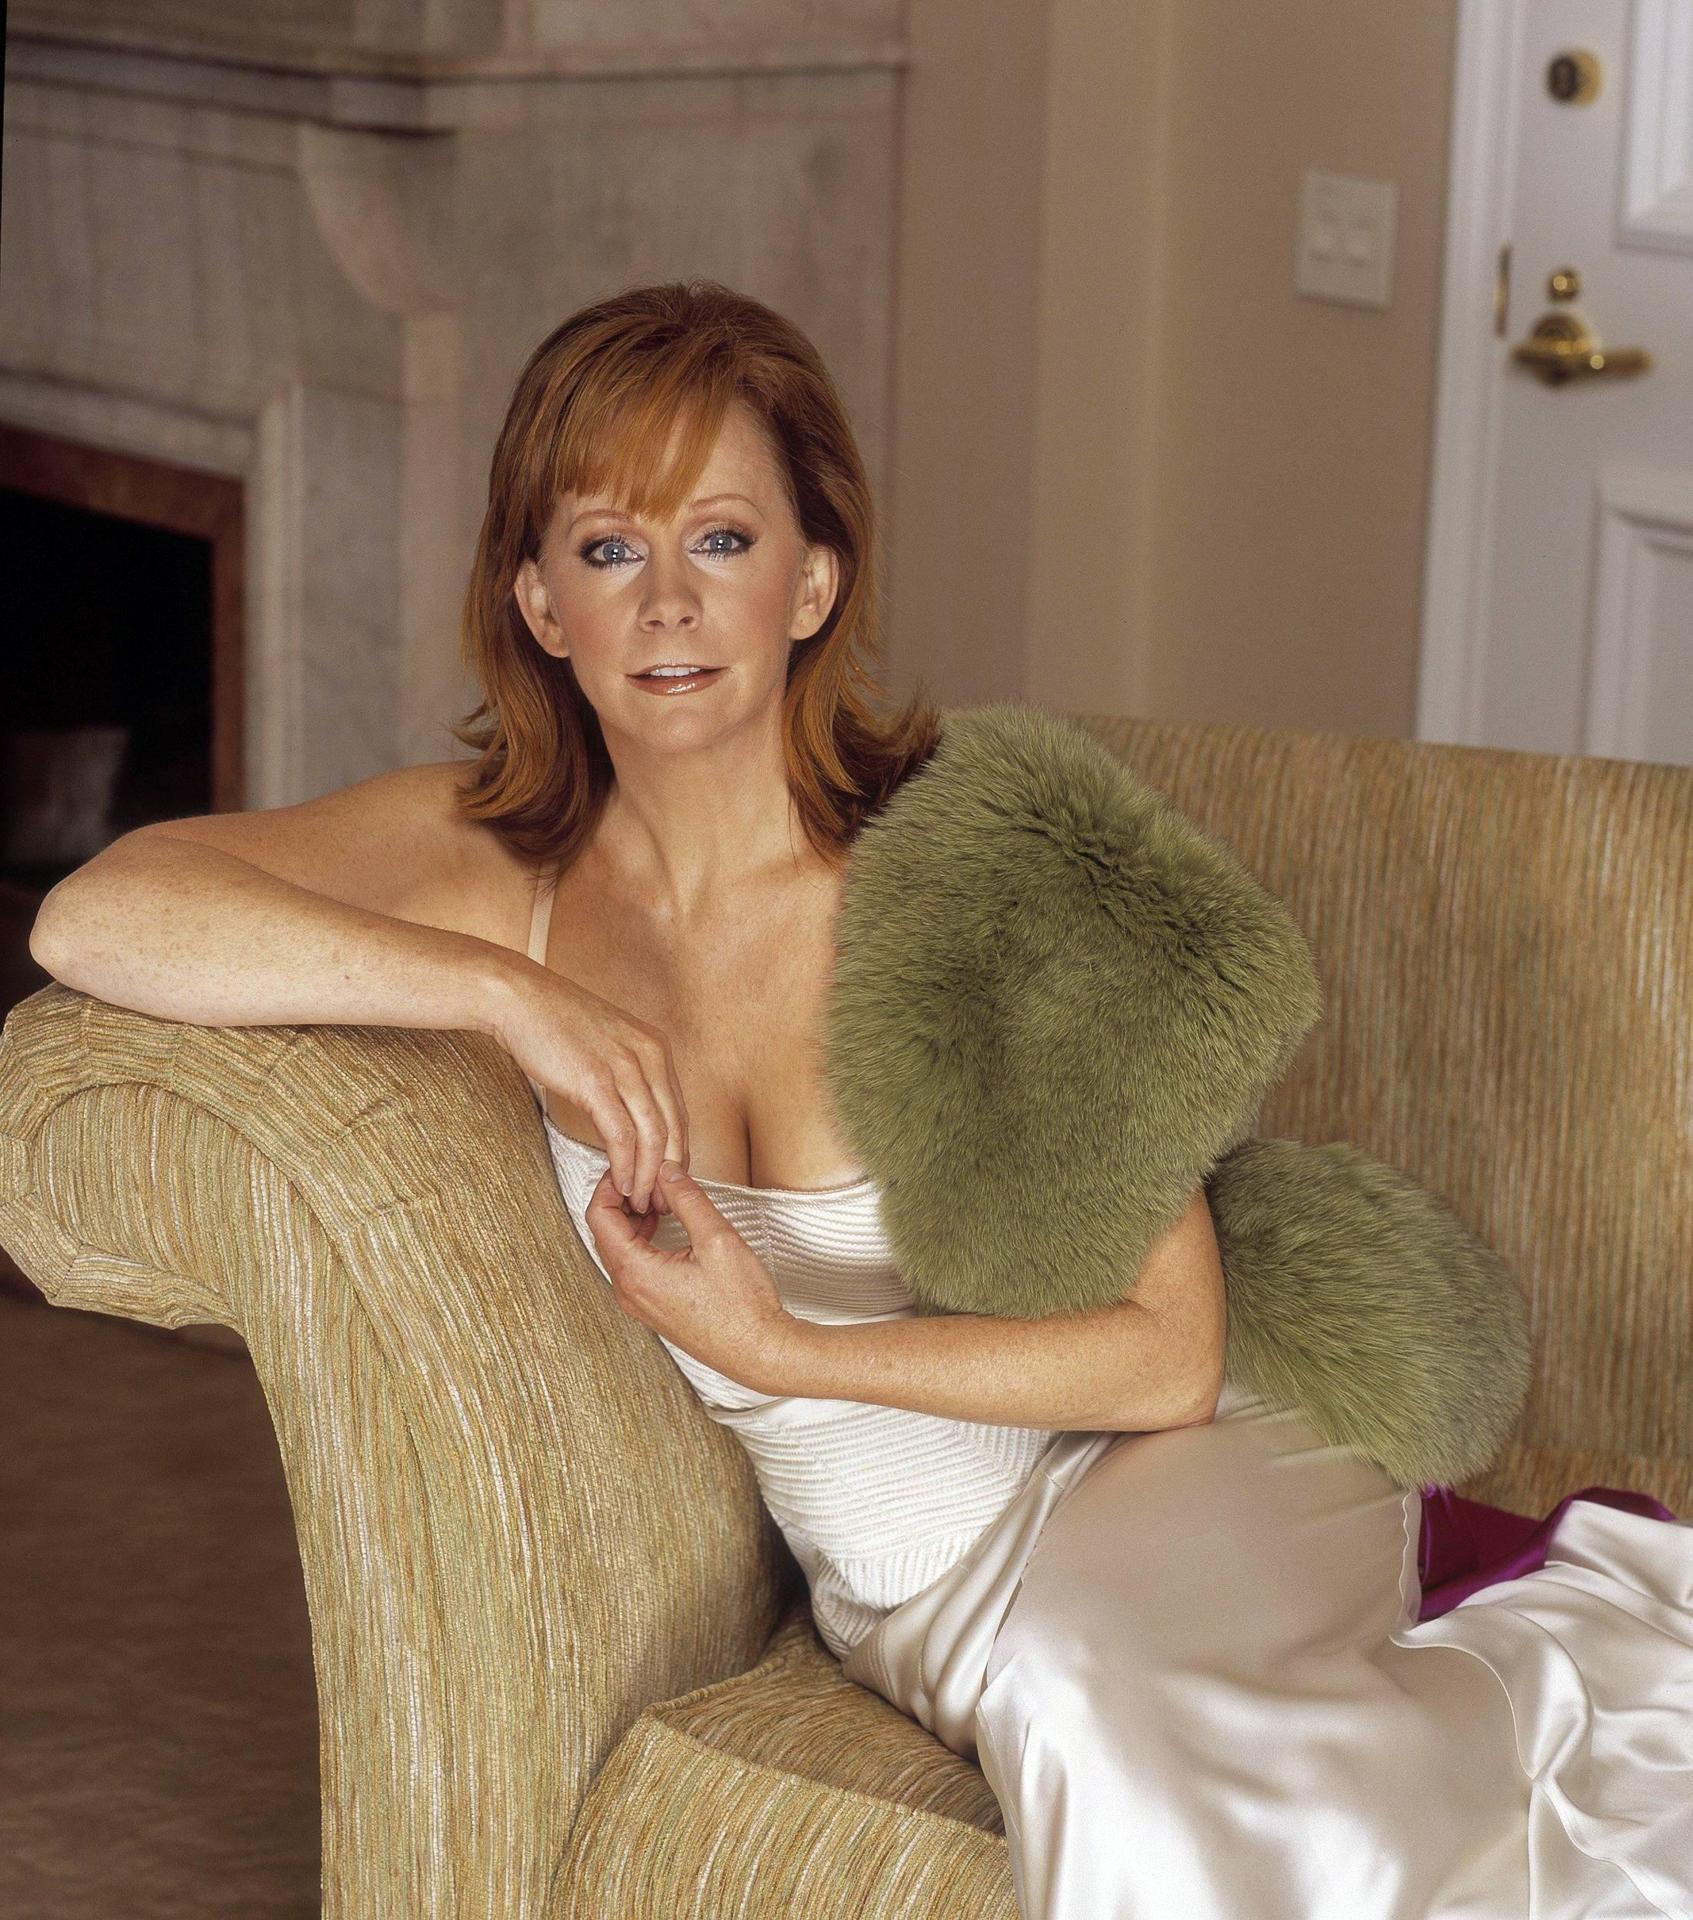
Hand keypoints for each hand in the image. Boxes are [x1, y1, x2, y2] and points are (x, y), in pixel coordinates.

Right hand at [495, 964, 689, 1212]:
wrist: (519, 998)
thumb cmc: (555, 1024)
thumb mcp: (608, 1046)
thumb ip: (626, 1078)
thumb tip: (629, 1118)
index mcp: (656, 1048)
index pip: (680, 1111)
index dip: (678, 1152)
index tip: (669, 1180)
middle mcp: (649, 1056)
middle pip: (675, 1126)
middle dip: (671, 1171)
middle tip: (662, 1201)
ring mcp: (625, 1067)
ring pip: (653, 1134)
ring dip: (649, 1175)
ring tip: (642, 1202)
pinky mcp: (596, 1081)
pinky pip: (622, 1133)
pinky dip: (626, 1164)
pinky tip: (622, 1184)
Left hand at [584, 1160, 800, 1392]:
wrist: (759, 1351)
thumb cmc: (742, 1305)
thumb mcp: (717, 1240)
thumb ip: (687, 1199)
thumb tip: (666, 1172)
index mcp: (635, 1273)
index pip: (599, 1217)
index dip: (610, 1184)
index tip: (632, 1166)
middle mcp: (627, 1291)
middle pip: (604, 1232)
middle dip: (622, 1199)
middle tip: (650, 1177)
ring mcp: (638, 1303)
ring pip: (618, 1249)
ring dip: (633, 1220)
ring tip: (663, 1200)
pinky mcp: (652, 1309)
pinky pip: (631, 1267)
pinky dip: (641, 1240)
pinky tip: (666, 1227)